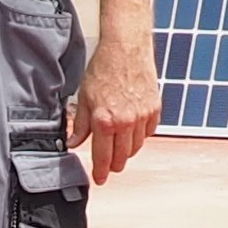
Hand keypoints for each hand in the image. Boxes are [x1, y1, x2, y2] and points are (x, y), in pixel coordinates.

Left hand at [74, 26, 160, 183]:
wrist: (126, 48)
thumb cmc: (103, 69)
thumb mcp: (84, 97)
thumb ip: (79, 124)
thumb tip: (73, 143)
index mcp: (105, 121)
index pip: (103, 157)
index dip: (101, 172)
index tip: (100, 179)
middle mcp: (126, 122)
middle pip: (122, 158)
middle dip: (114, 165)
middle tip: (109, 167)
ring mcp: (143, 116)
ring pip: (136, 147)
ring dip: (127, 151)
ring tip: (119, 146)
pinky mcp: (155, 109)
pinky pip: (149, 132)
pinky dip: (141, 136)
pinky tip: (132, 131)